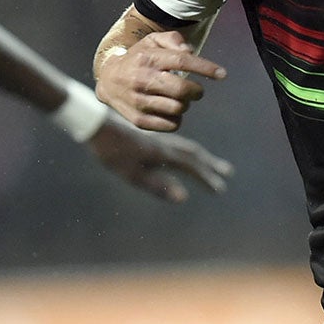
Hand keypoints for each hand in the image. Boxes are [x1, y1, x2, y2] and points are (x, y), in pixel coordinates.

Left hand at [87, 112, 231, 202]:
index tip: (220, 189)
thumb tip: (183, 198)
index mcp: (164, 153)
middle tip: (227, 172)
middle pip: (194, 153)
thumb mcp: (132, 174)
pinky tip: (179, 154)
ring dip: (201, 156)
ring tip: (209, 162)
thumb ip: (158, 186)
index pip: (192, 167)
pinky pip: (175, 144)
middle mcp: (165, 144)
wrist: (95, 124)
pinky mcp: (148, 137)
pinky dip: (186, 151)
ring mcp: (157, 139)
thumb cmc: (112, 152)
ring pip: (185, 147)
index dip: (207, 178)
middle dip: (211, 164)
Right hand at [94, 31, 226, 132]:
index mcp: (148, 58)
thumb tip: (190, 52)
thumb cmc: (138, 58)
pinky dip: (177, 119)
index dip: (205, 68)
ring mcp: (139, 102)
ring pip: (178, 109)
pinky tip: (170, 110)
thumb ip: (173, 40)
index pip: (182, 62)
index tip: (222, 74)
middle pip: (182, 90)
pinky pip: (171, 125)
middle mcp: (142, 79)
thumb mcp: (152, 41)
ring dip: (186, 104)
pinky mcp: (139, 120)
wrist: (108, 80)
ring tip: (179, 99)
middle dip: (197, 91)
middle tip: (197, 91)